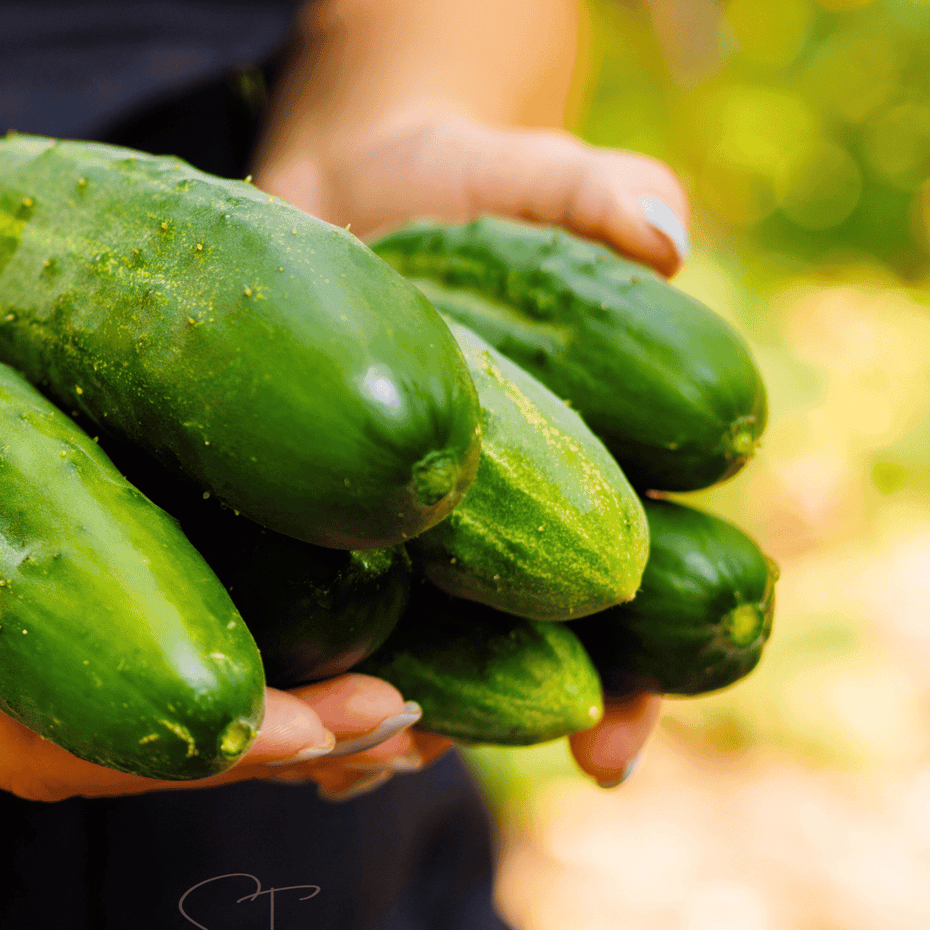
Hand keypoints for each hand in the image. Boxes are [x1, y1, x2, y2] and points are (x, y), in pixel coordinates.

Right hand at [0, 375, 390, 800]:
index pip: (68, 746)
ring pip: (115, 708)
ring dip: (242, 706)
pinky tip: (247, 610)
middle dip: (266, 741)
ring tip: (377, 688)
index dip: (207, 741)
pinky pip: (83, 651)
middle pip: (122, 750)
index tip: (341, 717)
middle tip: (412, 710)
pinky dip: (175, 649)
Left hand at [253, 0, 685, 791]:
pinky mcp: (296, 505)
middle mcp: (484, 518)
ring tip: (330, 756)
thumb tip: (669, 232)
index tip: (607, 754)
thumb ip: (591, 193)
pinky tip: (259, 693)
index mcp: (571, 471)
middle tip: (424, 756)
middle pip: (502, 657)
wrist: (337, 174)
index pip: (625, 602)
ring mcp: (386, 523)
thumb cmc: (451, 172)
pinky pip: (300, 595)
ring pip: (398, 650)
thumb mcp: (518, 172)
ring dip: (370, 717)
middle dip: (471, 726)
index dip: (631, 686)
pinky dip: (288, 650)